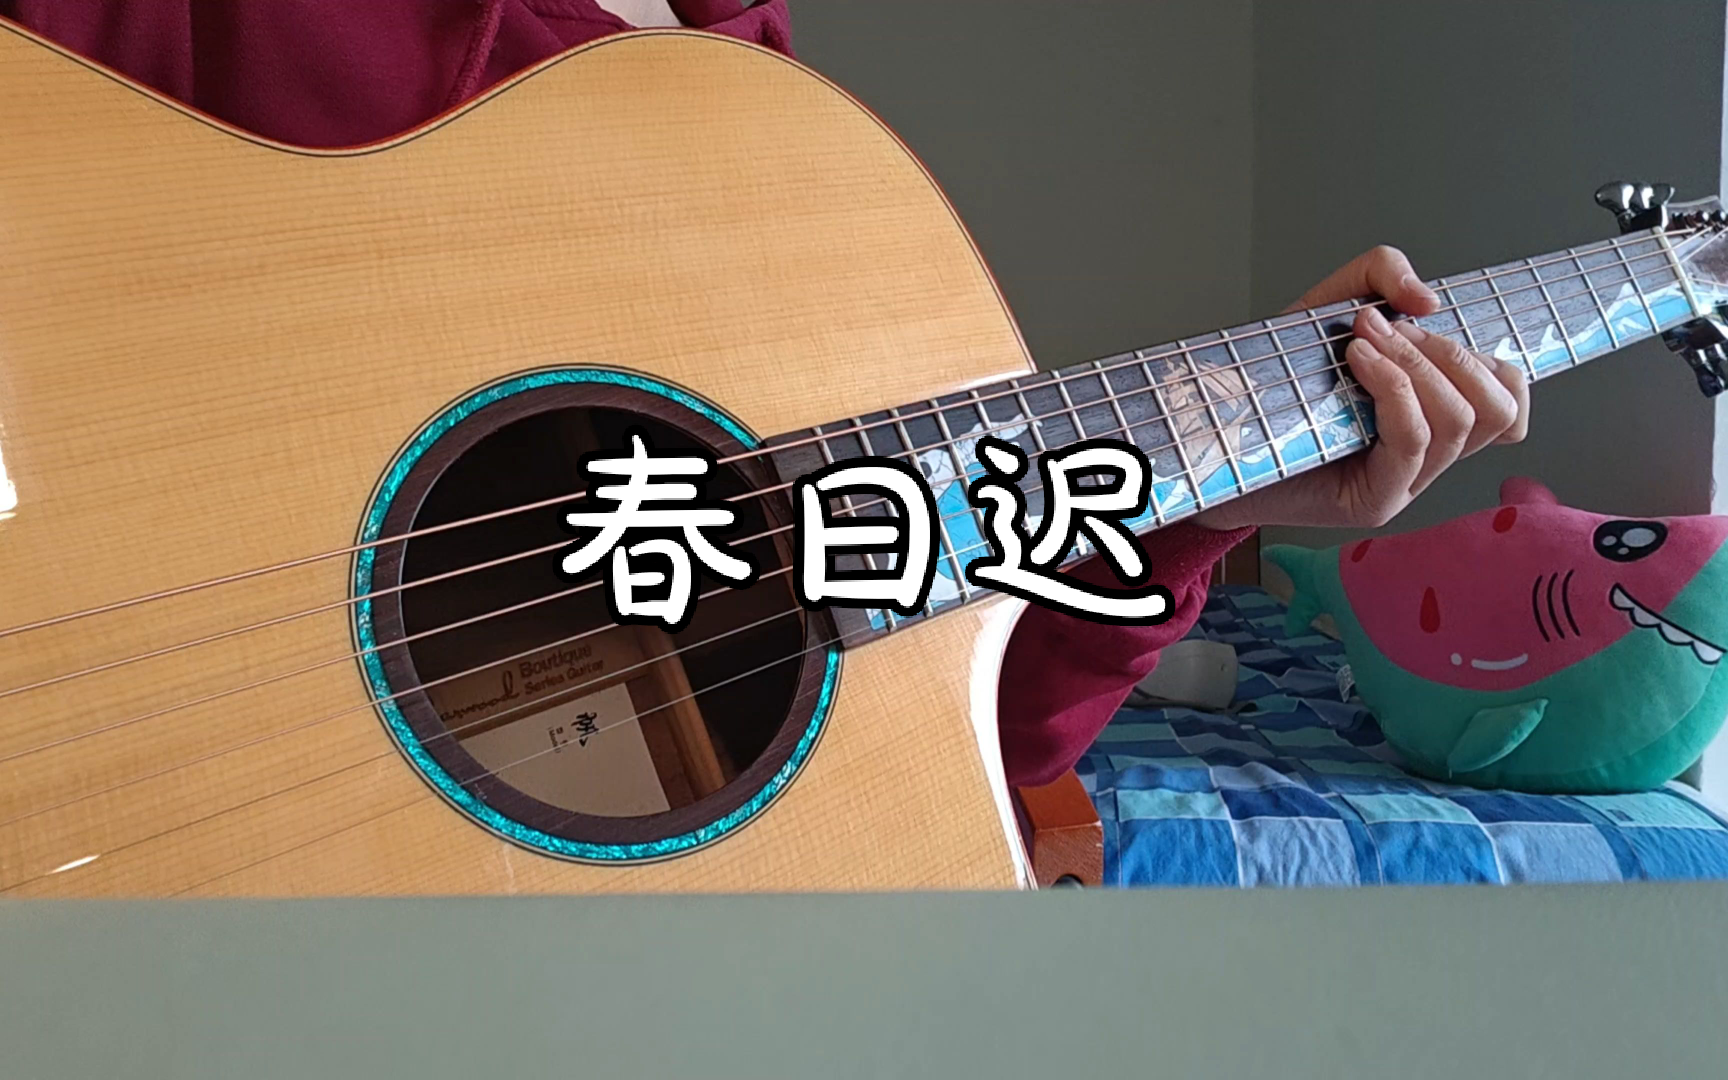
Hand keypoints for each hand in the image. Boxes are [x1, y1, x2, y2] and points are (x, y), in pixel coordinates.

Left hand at [1192, 246, 1529, 531]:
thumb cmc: (1275, 379)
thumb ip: (1380, 276)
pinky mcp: (1373, 502)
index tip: (1423, 324)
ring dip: (1416, 364)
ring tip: (1361, 339)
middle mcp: (1429, 455)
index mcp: (1433, 415)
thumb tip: (1429, 299)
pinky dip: (1393, 388)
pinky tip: (1357, 360)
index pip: (1510, 401)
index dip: (1492, 359)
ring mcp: (1406, 484)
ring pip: (1461, 422)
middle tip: (1383, 327)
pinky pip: (1413, 442)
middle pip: (1497, 407)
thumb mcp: (1329, 306)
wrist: (1214, 433)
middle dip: (1447, 351)